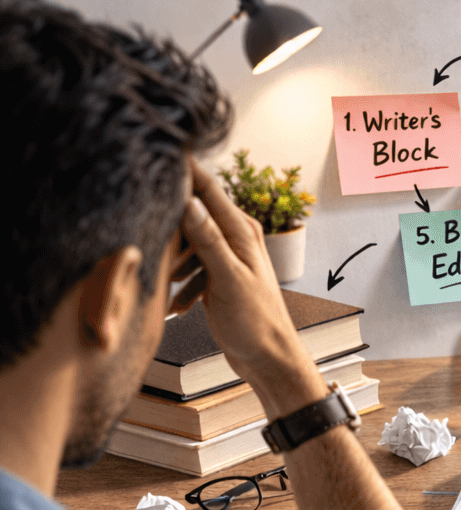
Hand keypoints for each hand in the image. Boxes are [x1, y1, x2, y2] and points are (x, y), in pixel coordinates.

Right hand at [179, 161, 327, 414]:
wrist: (269, 359)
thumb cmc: (256, 322)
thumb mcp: (228, 279)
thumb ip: (209, 241)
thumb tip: (190, 202)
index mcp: (241, 232)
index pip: (209, 188)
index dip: (184, 169)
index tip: (156, 150)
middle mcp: (236, 238)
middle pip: (193, 211)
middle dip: (168, 219)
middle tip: (142, 225)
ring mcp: (227, 257)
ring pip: (188, 241)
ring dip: (174, 259)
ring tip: (165, 279)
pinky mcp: (219, 276)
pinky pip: (191, 267)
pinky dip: (182, 283)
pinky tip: (178, 306)